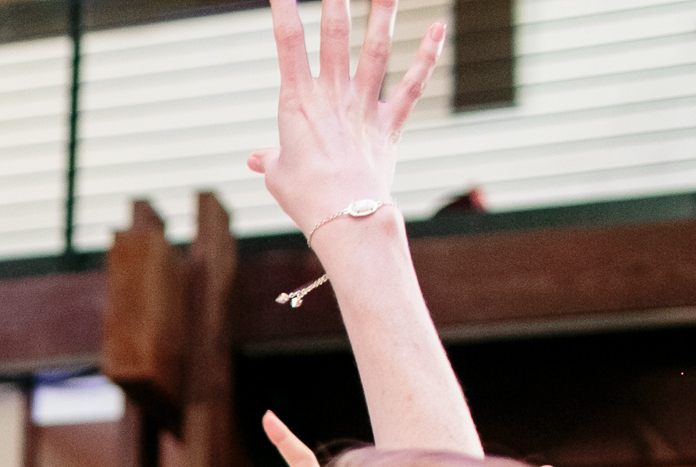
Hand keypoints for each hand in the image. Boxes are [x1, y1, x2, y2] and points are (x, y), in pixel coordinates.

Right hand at [246, 0, 443, 236]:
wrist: (344, 216)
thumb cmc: (305, 197)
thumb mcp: (278, 175)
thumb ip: (270, 158)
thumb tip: (257, 159)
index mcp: (296, 103)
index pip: (287, 46)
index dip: (284, 13)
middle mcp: (332, 95)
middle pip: (335, 35)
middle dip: (336, 2)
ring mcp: (364, 105)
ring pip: (376, 49)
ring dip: (383, 13)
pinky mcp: (390, 121)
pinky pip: (412, 82)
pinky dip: (428, 55)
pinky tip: (439, 28)